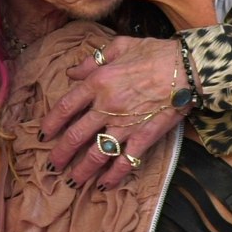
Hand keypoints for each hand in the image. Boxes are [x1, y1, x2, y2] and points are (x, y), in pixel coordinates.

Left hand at [40, 36, 184, 189]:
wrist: (187, 68)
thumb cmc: (155, 53)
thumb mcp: (119, 46)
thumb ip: (92, 60)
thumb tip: (71, 72)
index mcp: (98, 83)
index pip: (65, 107)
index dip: (51, 123)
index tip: (43, 135)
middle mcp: (106, 107)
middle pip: (75, 136)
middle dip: (60, 154)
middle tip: (52, 165)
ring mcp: (125, 125)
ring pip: (96, 154)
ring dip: (82, 170)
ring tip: (72, 181)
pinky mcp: (144, 137)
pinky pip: (126, 161)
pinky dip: (114, 176)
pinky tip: (105, 185)